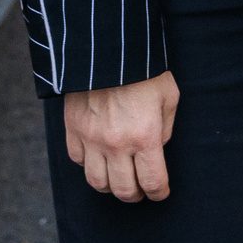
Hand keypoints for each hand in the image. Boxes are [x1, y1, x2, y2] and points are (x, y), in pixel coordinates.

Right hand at [63, 72, 178, 202]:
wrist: (109, 47)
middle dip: (136, 195)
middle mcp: (116, 143)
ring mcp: (91, 138)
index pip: (152, 181)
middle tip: (141, 190)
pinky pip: (78, 161)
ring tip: (120, 178)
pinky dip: (89, 165)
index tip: (161, 192)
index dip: (159, 192)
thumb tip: (156, 149)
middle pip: (123, 190)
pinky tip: (99, 158)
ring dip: (111, 186)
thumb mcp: (169, 96)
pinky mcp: (73, 129)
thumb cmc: (145, 70)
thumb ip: (164, 129)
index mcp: (145, 136)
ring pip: (97, 182)